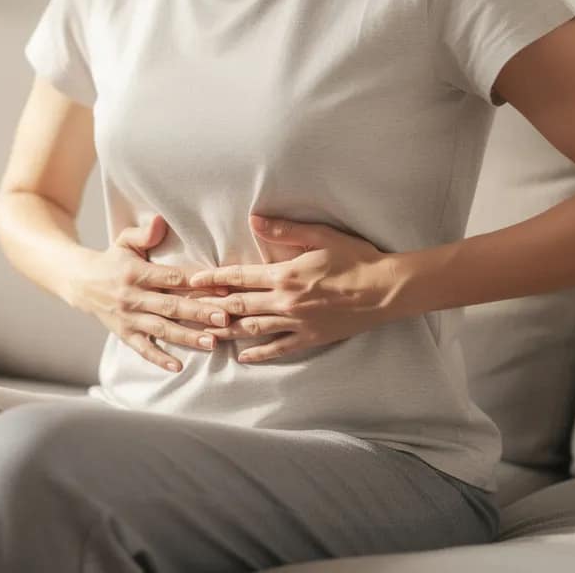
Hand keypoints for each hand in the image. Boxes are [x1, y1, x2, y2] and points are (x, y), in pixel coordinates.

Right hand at [68, 214, 232, 372]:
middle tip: (225, 318)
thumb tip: (160, 221)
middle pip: (171, 306)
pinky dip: (159, 359)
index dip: (197, 282)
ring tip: (212, 343)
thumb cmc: (112, 260)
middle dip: (199, 313)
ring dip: (187, 337)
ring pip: (161, 329)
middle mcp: (133, 297)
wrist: (80, 283)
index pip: (172, 278)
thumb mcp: (125, 241)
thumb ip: (144, 233)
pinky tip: (178, 366)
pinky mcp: (124, 334)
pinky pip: (142, 349)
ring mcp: (128, 318)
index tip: (222, 287)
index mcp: (136, 272)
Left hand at [187, 214, 408, 363]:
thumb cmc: (356, 258)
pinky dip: (259, 353)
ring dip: (227, 330)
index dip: (213, 279)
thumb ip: (285, 229)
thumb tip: (255, 219)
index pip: (239, 277)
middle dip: (211, 306)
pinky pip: (279, 348)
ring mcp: (297, 323)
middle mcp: (286, 301)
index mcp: (285, 274)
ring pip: (253, 329)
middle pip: (239, 305)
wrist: (386, 290)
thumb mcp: (321, 236)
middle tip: (187, 309)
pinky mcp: (310, 338)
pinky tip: (243, 355)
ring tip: (205, 332)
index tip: (193, 281)